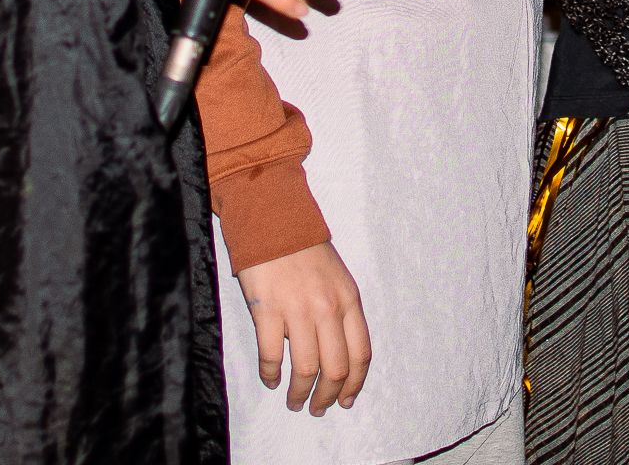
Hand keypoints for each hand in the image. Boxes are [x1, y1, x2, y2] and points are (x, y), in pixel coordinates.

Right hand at [235, 241, 370, 413]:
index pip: (361, 354)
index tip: (346, 401)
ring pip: (306, 368)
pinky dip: (271, 374)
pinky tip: (270, 379)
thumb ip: (341, 311)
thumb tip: (338, 352)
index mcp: (348, 300)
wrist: (273, 220)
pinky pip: (272, 355)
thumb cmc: (304, 248)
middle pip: (336, 368)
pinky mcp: (268, 310)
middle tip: (317, 408)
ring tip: (294, 401)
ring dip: (300, 393)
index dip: (355, 384)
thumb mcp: (337, 277)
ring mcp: (297, 310)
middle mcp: (327, 309)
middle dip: (327, 396)